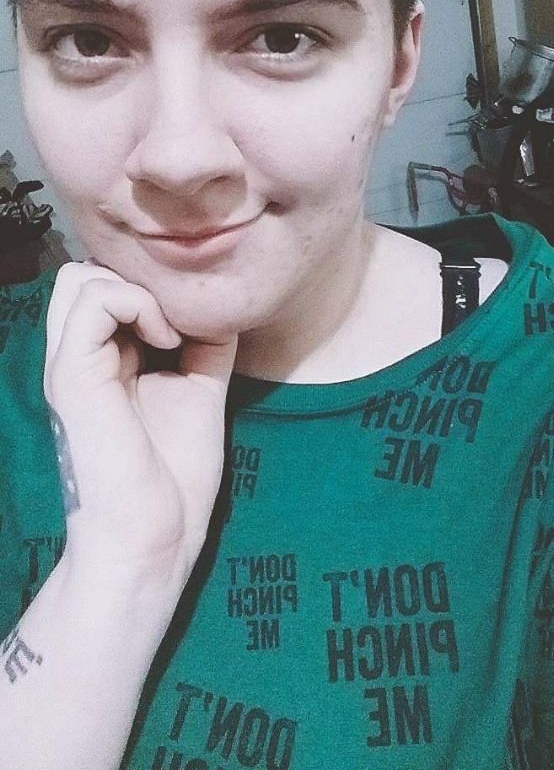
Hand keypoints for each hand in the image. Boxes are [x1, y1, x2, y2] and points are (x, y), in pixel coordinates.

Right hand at [44, 261, 236, 584]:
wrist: (154, 538)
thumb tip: (223, 303)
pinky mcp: (72, 375)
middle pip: (84, 273)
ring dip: (136, 287)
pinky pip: (91, 300)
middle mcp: (81, 356)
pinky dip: (137, 304)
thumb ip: (204, 344)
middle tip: (177, 317)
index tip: (195, 318)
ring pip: (79, 276)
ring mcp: (72, 364)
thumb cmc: (174, 477)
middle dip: (137, 278)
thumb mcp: (198, 390)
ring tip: (171, 331)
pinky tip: (167, 341)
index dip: (152, 286)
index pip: (108, 285)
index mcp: (104, 360)